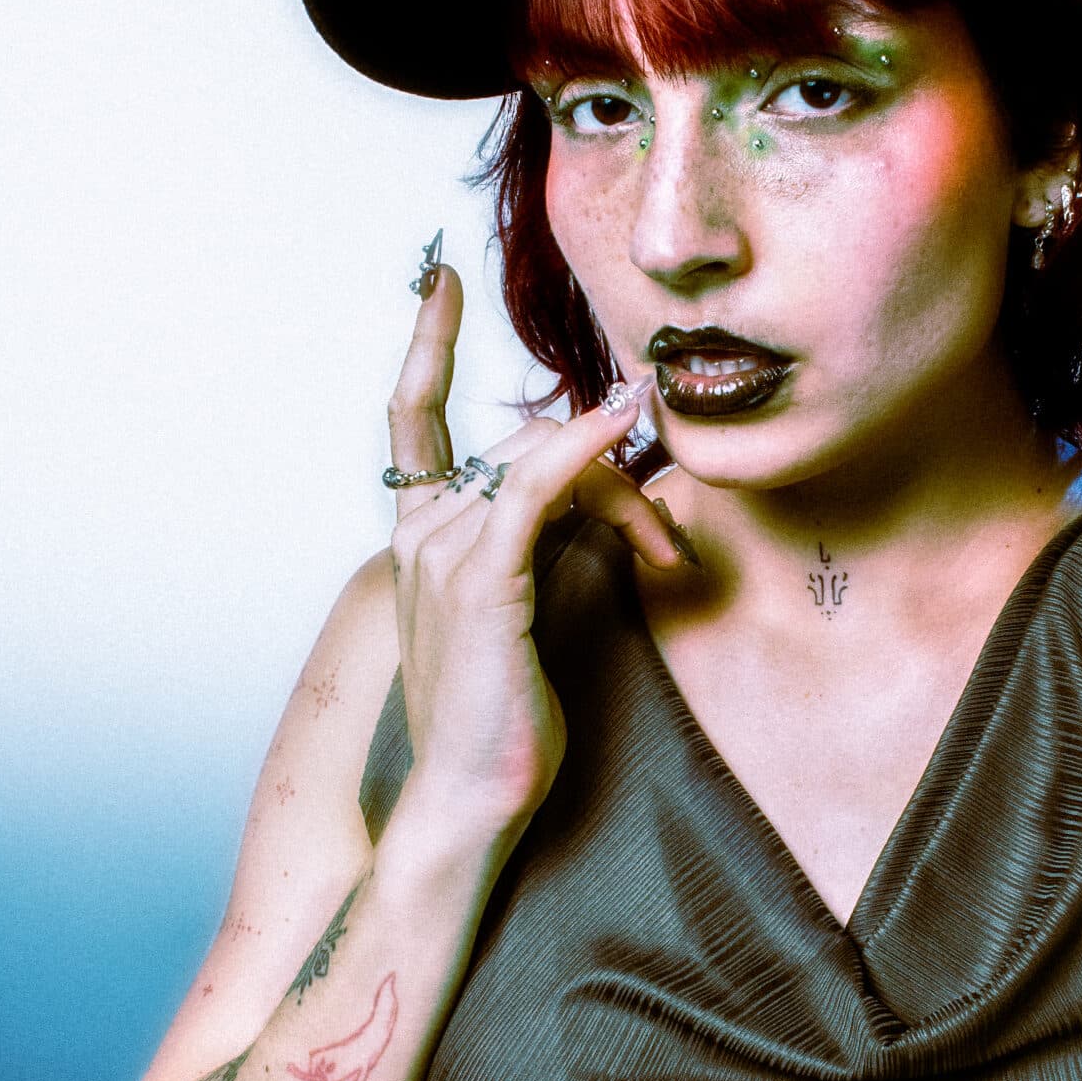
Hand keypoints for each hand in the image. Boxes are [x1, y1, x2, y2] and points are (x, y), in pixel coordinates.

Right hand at [384, 263, 679, 832]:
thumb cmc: (504, 719)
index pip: (412, 418)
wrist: (473, 799)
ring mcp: (442, 554)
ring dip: (627, 501)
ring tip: (669, 559)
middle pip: (526, 446)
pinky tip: (623, 426)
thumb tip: (595, 486)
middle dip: (611, 479)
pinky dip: (582, 449)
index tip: (438, 281)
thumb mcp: (527, 608)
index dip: (426, 345)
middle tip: (669, 544)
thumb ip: (542, 538)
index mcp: (421, 535)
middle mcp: (421, 532)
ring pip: (547, 469)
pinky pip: (533, 490)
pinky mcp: (478, 583)